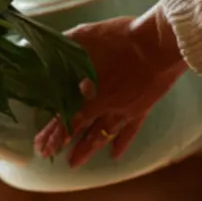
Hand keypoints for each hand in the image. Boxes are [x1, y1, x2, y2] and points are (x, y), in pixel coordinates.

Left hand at [36, 9, 188, 165]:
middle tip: (50, 156)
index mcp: (89, 93)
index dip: (53, 134)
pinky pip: (130, 131)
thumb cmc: (122, 39)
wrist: (160, 43)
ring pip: (103, 135)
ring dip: (88, 149)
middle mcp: (106, 107)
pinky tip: (115, 154)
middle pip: (81, 130)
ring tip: (75, 163)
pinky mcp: (143, 108)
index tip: (41, 147)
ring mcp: (125, 110)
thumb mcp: (85, 37)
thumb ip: (64, 46)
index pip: (66, 119)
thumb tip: (44, 47)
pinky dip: (121, 143)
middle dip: (64, 144)